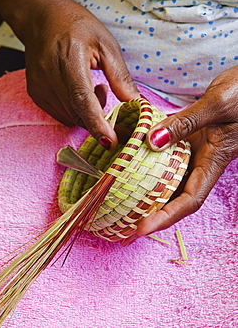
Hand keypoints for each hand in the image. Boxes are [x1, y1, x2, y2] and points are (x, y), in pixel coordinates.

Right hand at [0, 0, 138, 149]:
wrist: (42, 19)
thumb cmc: (77, 27)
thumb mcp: (106, 44)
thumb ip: (120, 76)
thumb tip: (136, 103)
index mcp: (69, 58)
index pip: (82, 98)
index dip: (97, 123)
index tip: (111, 141)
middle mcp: (49, 75)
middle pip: (77, 113)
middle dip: (100, 121)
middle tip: (111, 102)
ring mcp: (39, 86)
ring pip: (70, 117)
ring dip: (88, 113)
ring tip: (94, 87)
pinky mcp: (36, 94)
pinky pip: (62, 115)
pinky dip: (76, 111)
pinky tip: (80, 91)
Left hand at [122, 66, 237, 245]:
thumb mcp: (216, 105)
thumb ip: (185, 123)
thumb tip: (152, 142)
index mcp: (214, 160)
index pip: (190, 200)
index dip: (166, 217)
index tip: (142, 229)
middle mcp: (201, 161)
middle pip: (175, 195)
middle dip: (151, 213)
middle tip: (122, 227)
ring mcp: (192, 150)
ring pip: (167, 177)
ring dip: (145, 190)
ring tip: (119, 201)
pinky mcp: (186, 138)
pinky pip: (163, 154)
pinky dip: (145, 159)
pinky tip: (127, 159)